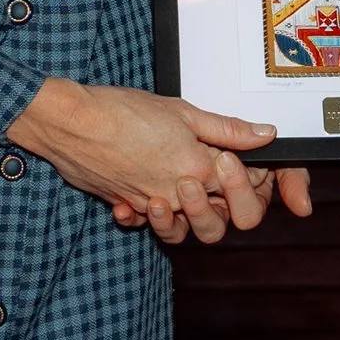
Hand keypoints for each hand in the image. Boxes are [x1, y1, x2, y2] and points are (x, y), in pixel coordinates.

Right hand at [5, 79, 292, 246]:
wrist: (72, 124)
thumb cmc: (123, 111)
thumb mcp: (183, 112)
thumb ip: (228, 129)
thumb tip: (266, 135)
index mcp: (198, 169)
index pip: (240, 187)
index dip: (247, 178)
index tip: (242, 161)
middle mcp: (177, 195)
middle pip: (216, 222)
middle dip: (225, 205)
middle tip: (217, 176)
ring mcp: (150, 205)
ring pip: (182, 228)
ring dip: (186, 214)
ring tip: (182, 185)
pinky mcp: (127, 207)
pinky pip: (147, 222)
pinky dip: (150, 214)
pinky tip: (147, 194)